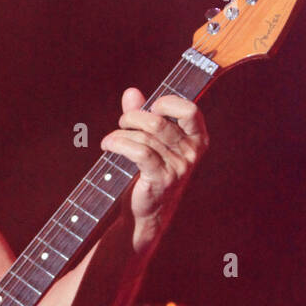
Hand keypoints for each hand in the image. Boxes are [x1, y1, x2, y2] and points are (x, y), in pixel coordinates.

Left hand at [99, 87, 208, 253]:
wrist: (148, 212)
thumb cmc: (151, 173)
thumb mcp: (151, 141)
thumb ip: (143, 115)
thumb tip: (131, 92)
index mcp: (197, 139)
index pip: (189, 110)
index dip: (166, 103)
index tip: (150, 108)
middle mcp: (192, 152)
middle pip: (158, 122)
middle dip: (132, 118)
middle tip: (121, 124)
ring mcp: (179, 167)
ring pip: (144, 137)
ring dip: (120, 134)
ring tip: (110, 140)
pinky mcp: (161, 179)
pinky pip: (138, 151)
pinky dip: (119, 144)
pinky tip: (108, 146)